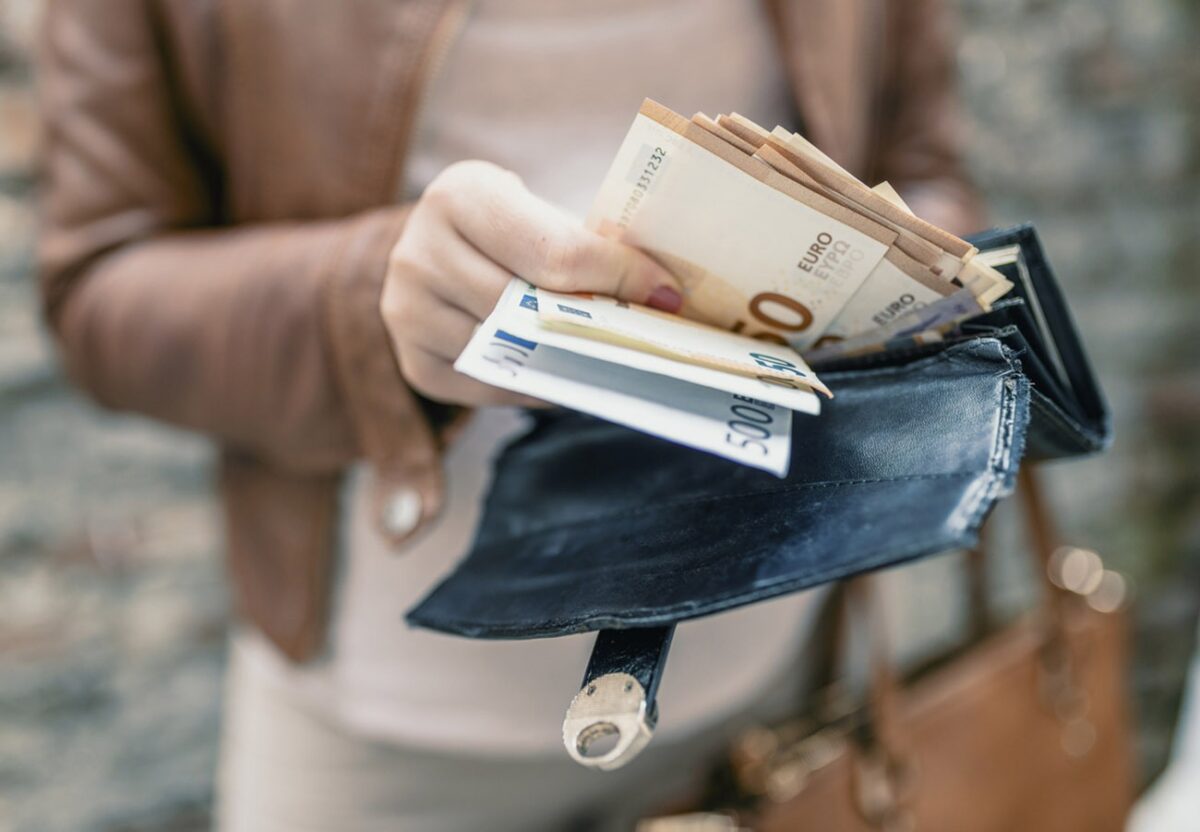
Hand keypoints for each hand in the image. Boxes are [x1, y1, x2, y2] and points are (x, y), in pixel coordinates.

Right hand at [381, 160, 682, 406]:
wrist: (442, 253)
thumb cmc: (513, 232)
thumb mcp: (540, 212)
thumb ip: (588, 244)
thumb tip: (664, 295)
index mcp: (460, 195)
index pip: (553, 250)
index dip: (617, 275)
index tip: (666, 294)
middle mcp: (418, 251)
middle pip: (528, 307)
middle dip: (598, 322)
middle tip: (651, 335)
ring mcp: (407, 311)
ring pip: (510, 351)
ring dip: (569, 359)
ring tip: (614, 355)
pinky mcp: (415, 362)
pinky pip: (491, 386)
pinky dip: (535, 384)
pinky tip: (564, 372)